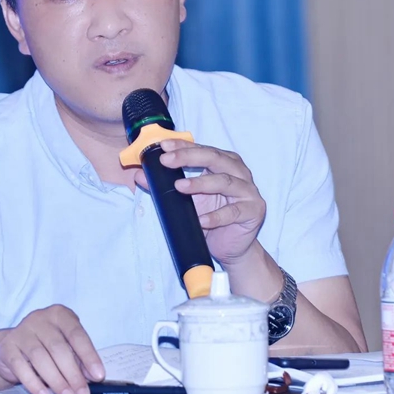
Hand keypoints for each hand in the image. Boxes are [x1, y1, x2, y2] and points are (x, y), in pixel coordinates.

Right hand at [0, 304, 104, 393]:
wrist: (10, 345)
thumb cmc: (45, 344)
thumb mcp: (65, 345)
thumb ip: (79, 358)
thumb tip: (93, 376)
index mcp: (59, 314)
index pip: (77, 335)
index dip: (89, 356)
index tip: (98, 375)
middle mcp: (40, 318)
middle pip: (59, 348)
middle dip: (73, 373)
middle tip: (81, 392)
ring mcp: (22, 331)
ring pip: (41, 358)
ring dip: (56, 380)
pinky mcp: (8, 347)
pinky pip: (21, 368)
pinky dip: (34, 384)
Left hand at [134, 139, 265, 266]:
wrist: (232, 247)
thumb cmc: (212, 217)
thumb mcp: (187, 200)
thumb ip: (166, 186)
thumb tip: (139, 175)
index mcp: (225, 163)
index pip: (203, 149)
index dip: (183, 146)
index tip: (163, 146)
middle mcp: (239, 172)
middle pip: (215, 159)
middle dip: (189, 157)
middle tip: (167, 161)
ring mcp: (248, 191)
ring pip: (225, 181)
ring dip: (201, 184)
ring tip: (180, 188)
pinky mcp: (254, 211)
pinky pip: (233, 211)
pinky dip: (216, 216)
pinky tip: (201, 221)